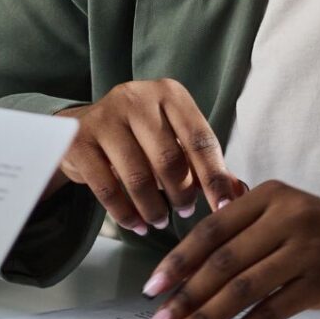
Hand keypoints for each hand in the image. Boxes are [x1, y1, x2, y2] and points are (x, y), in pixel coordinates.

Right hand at [54, 79, 246, 234]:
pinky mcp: (79, 141)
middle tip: (185, 212)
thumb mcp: (176, 140)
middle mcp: (136, 97)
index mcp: (169, 94)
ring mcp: (105, 117)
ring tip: (160, 221)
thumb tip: (240, 194)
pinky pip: (107, 188)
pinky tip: (135, 224)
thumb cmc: (141, 136)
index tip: (224, 208)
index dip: (215, 178)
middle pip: (169, 159)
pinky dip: (125, 214)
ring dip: (153, 208)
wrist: (83, 128)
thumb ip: (206, 165)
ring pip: (138, 176)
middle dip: (182, 194)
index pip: (200, 139)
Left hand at [137, 180, 319, 318]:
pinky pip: (269, 313)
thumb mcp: (292, 211)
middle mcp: (286, 218)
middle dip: (183, 297)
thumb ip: (247, 221)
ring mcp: (304, 251)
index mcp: (271, 196)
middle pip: (221, 263)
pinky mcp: (319, 284)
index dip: (177, 261)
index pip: (211, 231)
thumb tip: (194, 248)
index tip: (151, 288)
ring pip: (241, 290)